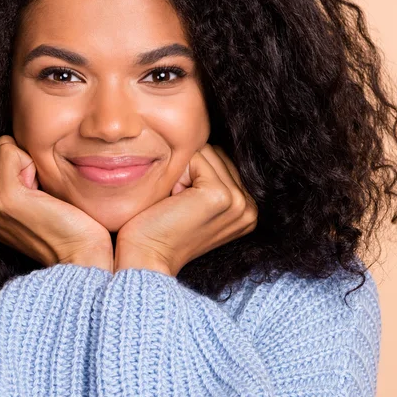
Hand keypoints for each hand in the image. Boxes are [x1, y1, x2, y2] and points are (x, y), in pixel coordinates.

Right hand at [0, 135, 113, 271]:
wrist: (82, 258)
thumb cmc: (70, 228)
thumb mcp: (34, 200)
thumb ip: (18, 177)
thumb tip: (17, 144)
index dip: (24, 167)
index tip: (40, 197)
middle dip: (26, 165)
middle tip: (43, 199)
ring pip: (5, 148)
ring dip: (31, 166)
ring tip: (44, 199)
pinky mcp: (5, 199)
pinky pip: (9, 150)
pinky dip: (32, 164)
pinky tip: (44, 195)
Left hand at [115, 144, 257, 276]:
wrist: (146, 257)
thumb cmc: (160, 229)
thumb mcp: (194, 202)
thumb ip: (211, 177)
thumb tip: (205, 139)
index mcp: (248, 208)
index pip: (222, 161)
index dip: (194, 174)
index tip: (183, 205)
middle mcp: (250, 206)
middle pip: (216, 153)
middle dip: (190, 171)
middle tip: (177, 204)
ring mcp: (238, 202)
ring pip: (206, 152)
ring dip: (183, 172)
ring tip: (175, 203)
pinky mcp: (220, 196)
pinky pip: (196, 157)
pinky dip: (177, 174)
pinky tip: (172, 200)